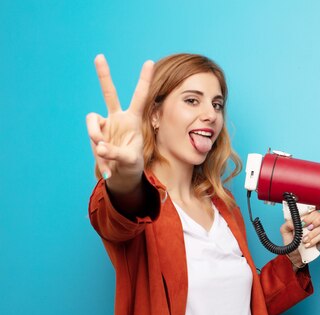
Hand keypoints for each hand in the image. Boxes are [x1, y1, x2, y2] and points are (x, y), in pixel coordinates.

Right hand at [86, 54, 153, 187]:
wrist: (120, 174)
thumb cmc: (131, 164)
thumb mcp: (130, 160)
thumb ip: (116, 153)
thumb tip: (100, 146)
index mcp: (134, 120)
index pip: (140, 97)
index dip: (144, 80)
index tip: (149, 62)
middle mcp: (118, 118)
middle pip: (109, 93)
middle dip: (103, 75)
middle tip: (99, 56)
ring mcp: (105, 125)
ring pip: (93, 122)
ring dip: (95, 137)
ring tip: (104, 153)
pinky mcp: (96, 134)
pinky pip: (91, 138)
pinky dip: (98, 153)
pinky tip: (106, 165)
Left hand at [280, 210, 319, 267]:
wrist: (294, 256)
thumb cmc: (291, 243)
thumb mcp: (284, 232)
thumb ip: (287, 224)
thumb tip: (295, 222)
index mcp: (306, 218)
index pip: (313, 209)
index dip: (310, 214)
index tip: (303, 222)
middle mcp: (314, 222)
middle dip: (314, 221)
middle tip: (306, 228)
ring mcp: (319, 230)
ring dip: (312, 233)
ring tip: (304, 240)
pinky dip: (314, 240)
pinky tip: (307, 244)